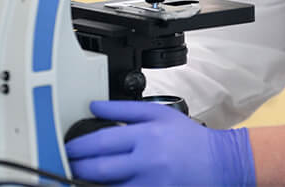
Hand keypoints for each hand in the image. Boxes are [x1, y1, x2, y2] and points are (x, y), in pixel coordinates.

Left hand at [65, 100, 254, 185]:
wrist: (218, 161)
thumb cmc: (188, 138)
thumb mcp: (159, 113)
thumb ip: (124, 110)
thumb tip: (95, 106)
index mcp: (147, 135)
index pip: (102, 140)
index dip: (79, 145)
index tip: (68, 145)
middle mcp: (147, 160)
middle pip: (100, 168)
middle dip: (77, 166)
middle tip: (66, 162)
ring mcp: (150, 183)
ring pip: (108, 186)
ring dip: (89, 181)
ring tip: (79, 173)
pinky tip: (101, 183)